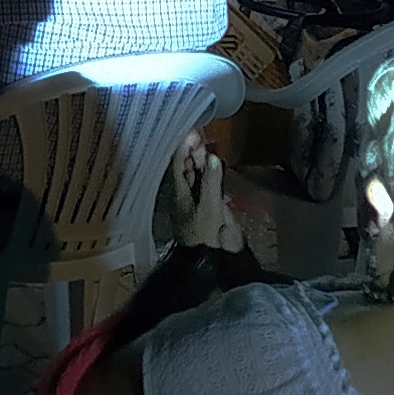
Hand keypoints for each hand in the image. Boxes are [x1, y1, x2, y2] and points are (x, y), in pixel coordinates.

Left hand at [169, 131, 244, 251]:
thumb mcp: (209, 208)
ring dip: (201, 163)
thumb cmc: (204, 233)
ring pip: (196, 177)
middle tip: (200, 137)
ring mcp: (195, 202)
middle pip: (186, 169)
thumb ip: (211, 182)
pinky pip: (205, 187)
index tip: (191, 134)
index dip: (183, 148)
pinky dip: (209, 176)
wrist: (207, 260)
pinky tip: (214, 169)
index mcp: (179, 193)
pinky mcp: (205, 210)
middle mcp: (184, 195)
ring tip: (207, 148)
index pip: (178, 165)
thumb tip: (212, 158)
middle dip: (192, 153)